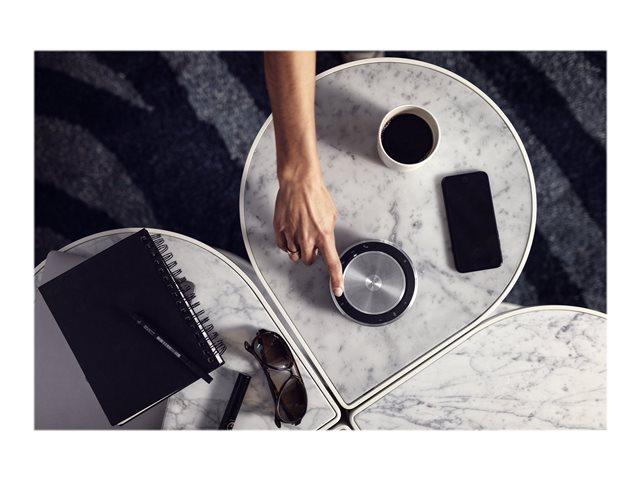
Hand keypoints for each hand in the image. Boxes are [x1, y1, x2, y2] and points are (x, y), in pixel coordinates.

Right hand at [273, 171, 343, 296]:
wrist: (299, 182)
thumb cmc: (316, 195)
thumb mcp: (332, 215)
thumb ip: (328, 232)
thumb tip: (325, 241)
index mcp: (324, 235)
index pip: (332, 264)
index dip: (336, 280)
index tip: (338, 290)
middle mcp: (307, 239)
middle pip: (309, 261)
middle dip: (311, 254)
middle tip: (312, 240)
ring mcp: (292, 235)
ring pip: (295, 255)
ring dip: (299, 248)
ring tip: (301, 231)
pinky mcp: (280, 230)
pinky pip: (283, 247)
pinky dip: (287, 243)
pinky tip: (291, 231)